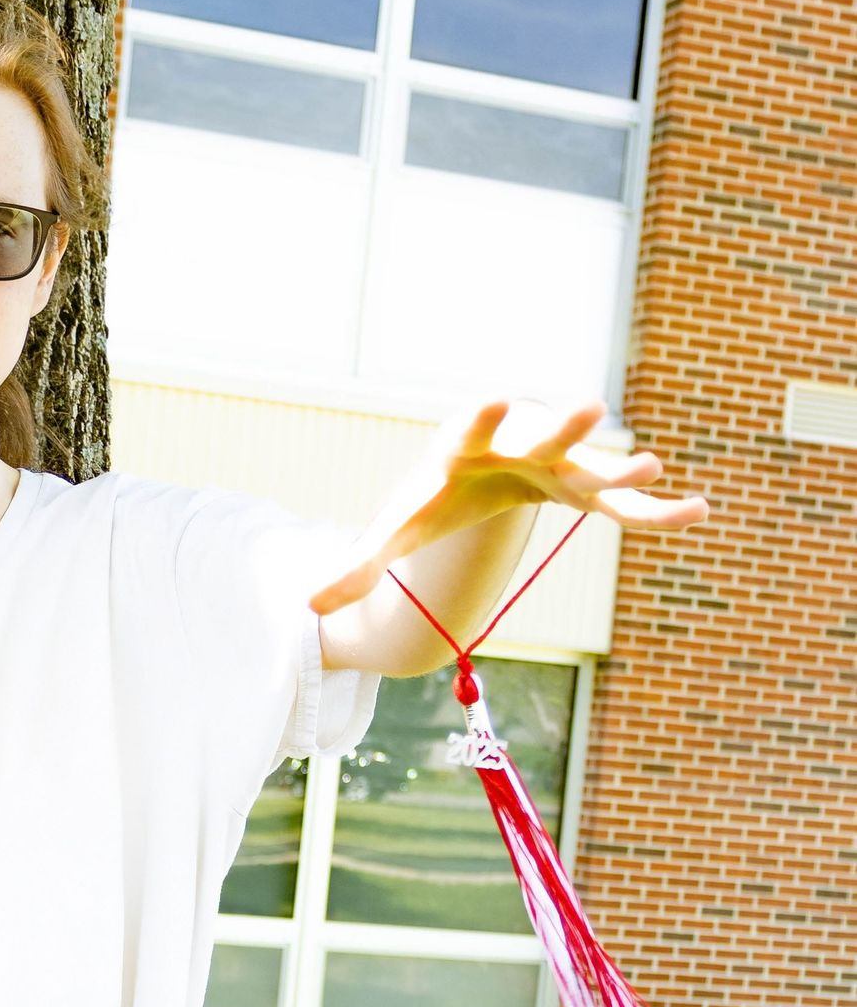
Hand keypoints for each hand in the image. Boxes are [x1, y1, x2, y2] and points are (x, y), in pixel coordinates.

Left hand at [308, 395, 710, 612]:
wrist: (477, 470)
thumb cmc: (434, 495)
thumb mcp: (397, 529)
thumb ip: (359, 565)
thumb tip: (309, 606)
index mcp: (463, 445)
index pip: (468, 429)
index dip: (478, 419)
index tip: (487, 400)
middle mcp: (516, 443)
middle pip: (540, 435)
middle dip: (564, 426)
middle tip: (591, 407)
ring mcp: (556, 463)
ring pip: (589, 468)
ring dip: (619, 470)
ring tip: (654, 469)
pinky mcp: (582, 488)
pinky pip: (619, 505)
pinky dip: (652, 511)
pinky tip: (696, 513)